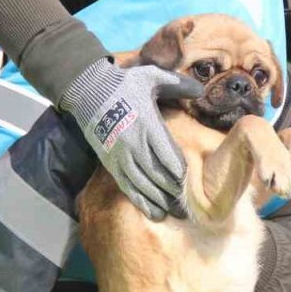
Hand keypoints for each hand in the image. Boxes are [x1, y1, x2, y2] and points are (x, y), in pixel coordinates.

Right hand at [62, 59, 203, 219]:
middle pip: (157, 175)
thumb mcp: (151, 77)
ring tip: (174, 214)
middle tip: (189, 209)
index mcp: (147, 124)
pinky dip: (141, 201)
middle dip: (173, 193)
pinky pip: (127, 186)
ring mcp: (120, 155)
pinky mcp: (110, 163)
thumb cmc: (124, 83)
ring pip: (143, 185)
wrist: (88, 90)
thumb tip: (202, 90)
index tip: (193, 184)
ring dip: (159, 201)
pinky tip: (153, 212)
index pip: (168, 155)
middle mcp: (134, 144)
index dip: (181, 172)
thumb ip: (177, 84)